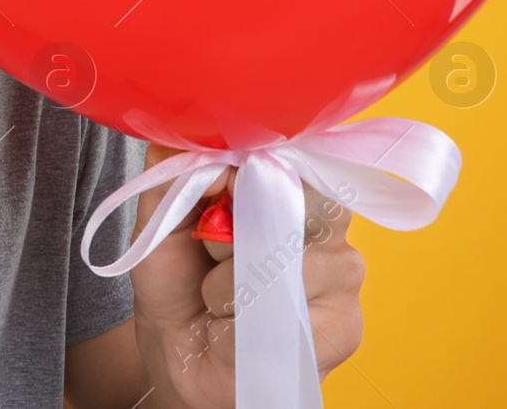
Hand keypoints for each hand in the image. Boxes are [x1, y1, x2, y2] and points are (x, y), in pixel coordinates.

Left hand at [126, 144, 365, 408]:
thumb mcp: (163, 213)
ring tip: (220, 300)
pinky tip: (234, 334)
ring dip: (223, 290)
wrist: (178, 349)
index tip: (220, 192)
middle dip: (227, 238)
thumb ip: (181, 170)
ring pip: (276, 269)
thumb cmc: (179, 275)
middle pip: (284, 209)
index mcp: (293, 183)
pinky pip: (275, 322)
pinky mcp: (344, 328)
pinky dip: (233, 331)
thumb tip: (219, 156)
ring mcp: (344, 274)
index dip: (245, 178)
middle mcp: (330, 224)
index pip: (290, 158)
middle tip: (210, 257)